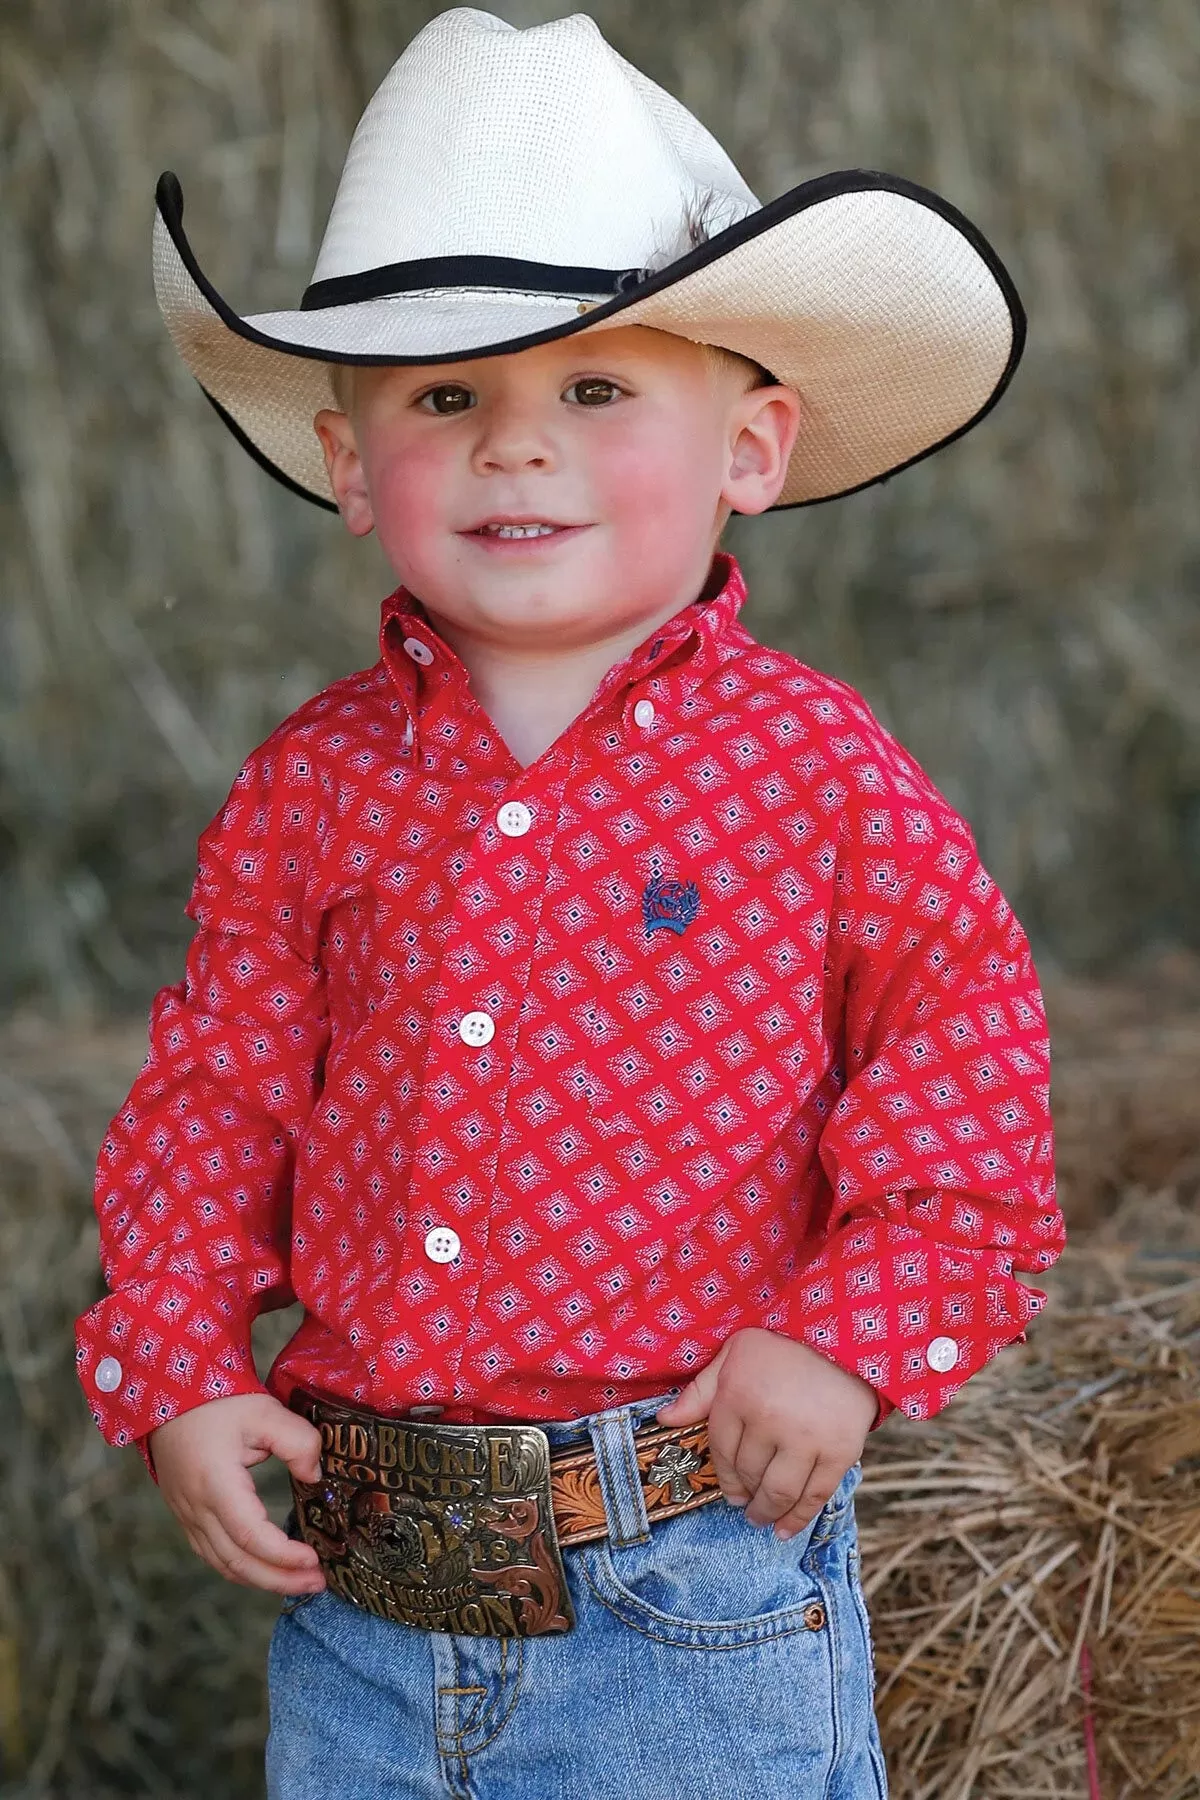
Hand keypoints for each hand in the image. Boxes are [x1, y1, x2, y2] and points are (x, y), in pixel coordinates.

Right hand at [148, 1392, 326, 1596]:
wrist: (169, 1396)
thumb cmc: (218, 1403)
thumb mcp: (265, 1412)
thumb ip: (298, 1442)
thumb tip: (316, 1477)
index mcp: (216, 1485)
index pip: (251, 1536)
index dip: (284, 1556)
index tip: (316, 1560)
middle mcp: (196, 1508)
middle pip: (237, 1562)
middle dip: (280, 1579)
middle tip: (318, 1583)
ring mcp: (186, 1515)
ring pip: (223, 1564)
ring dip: (262, 1580)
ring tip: (300, 1581)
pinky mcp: (185, 1515)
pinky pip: (212, 1554)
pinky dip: (241, 1568)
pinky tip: (267, 1568)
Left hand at [655, 1328, 878, 1539]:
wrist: (847, 1342)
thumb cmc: (784, 1346)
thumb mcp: (735, 1354)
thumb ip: (701, 1390)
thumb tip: (664, 1419)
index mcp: (739, 1394)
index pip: (721, 1449)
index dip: (724, 1475)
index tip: (729, 1490)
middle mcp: (769, 1420)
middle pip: (749, 1473)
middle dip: (745, 1495)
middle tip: (747, 1507)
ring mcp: (806, 1438)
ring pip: (778, 1491)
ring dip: (766, 1512)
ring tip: (761, 1519)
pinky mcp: (839, 1451)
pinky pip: (815, 1495)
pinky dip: (798, 1519)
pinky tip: (785, 1529)